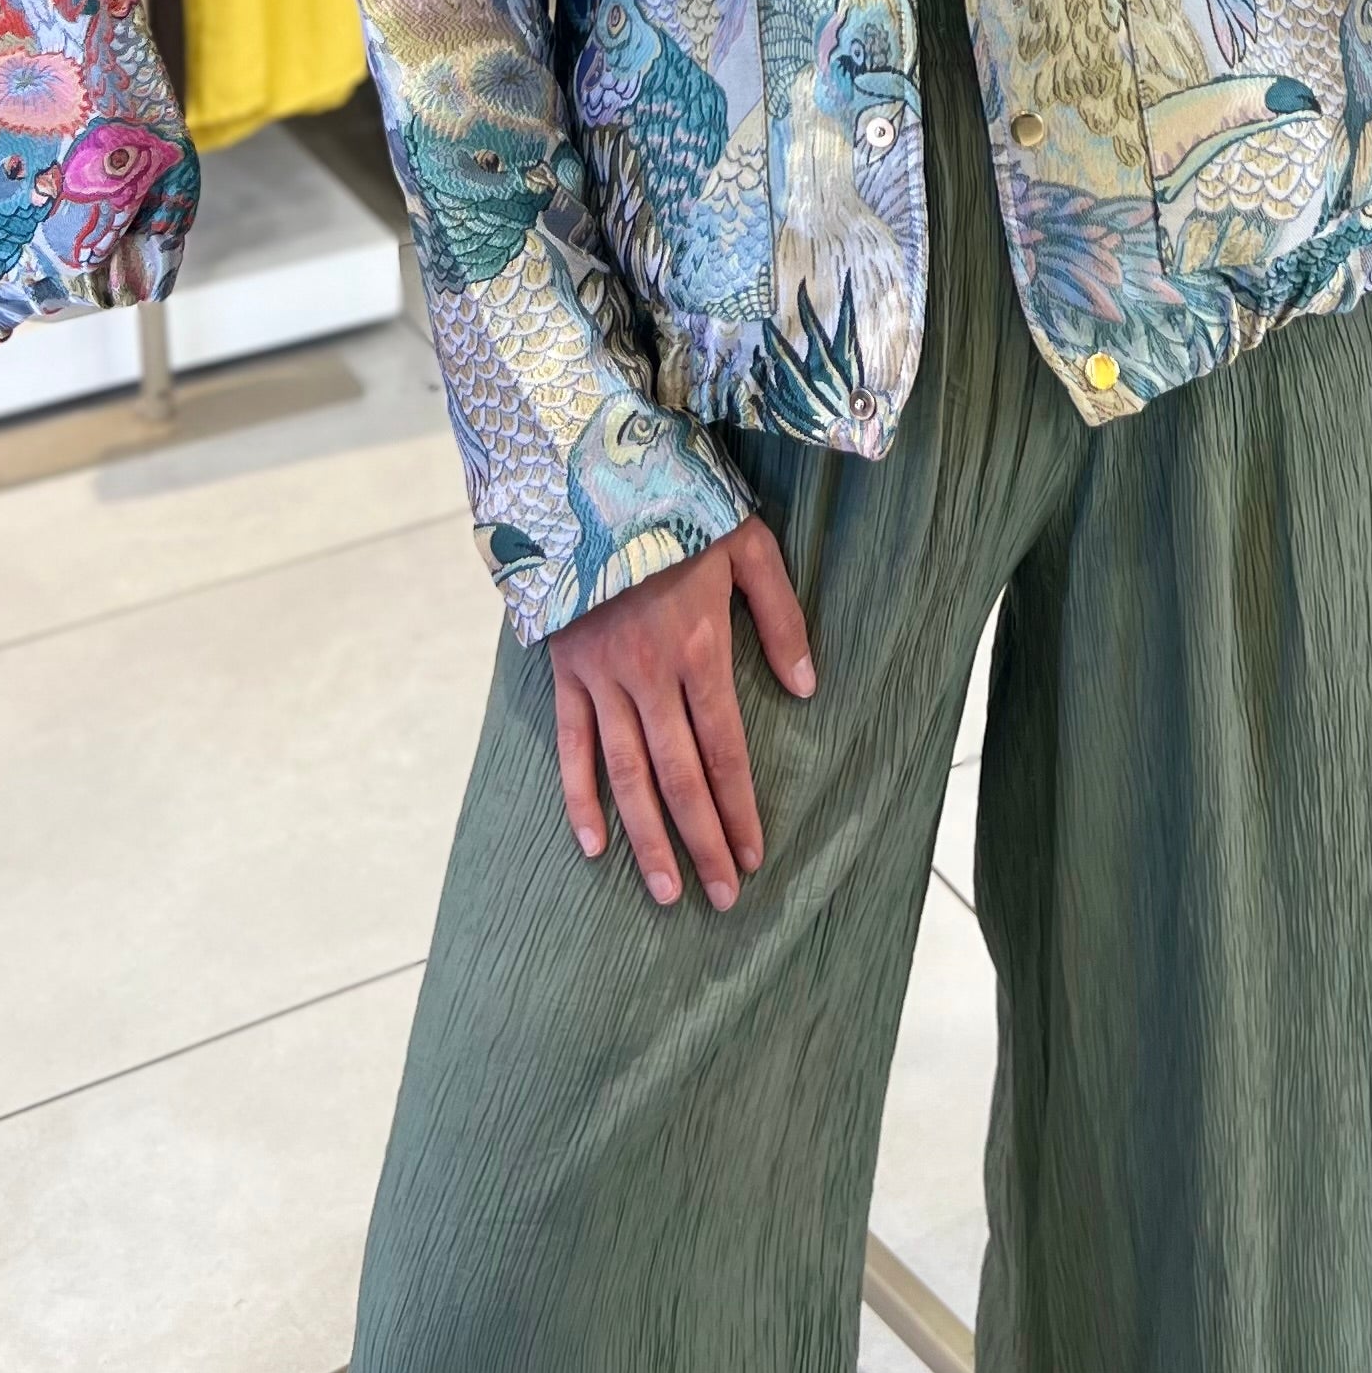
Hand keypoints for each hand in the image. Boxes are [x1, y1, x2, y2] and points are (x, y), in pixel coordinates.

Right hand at [549, 514, 814, 911]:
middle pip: (679, 778)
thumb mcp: (747, 545)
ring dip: (646, 839)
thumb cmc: (677, 508)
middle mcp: (649, 676)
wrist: (586, 475)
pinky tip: (593, 844)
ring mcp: (601, 677)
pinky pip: (571, 746)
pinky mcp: (564, 672)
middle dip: (702, 842)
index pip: (725, 750)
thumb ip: (781, 616)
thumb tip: (807, 686)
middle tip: (721, 897)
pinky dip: (578, 797)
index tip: (756, 855)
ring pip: (626, 775)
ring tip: (667, 892)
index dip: (741, 808)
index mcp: (700, 648)